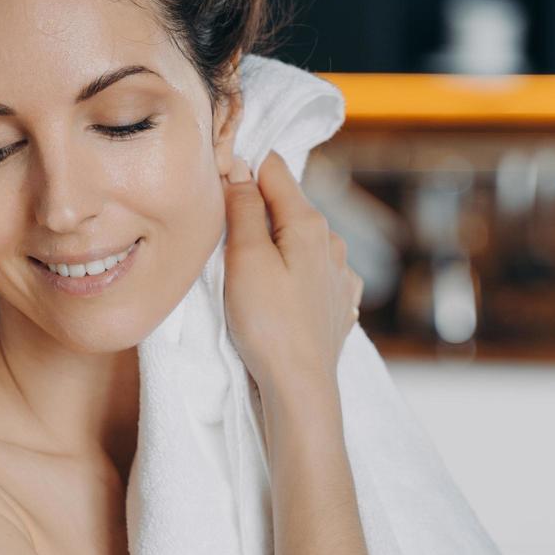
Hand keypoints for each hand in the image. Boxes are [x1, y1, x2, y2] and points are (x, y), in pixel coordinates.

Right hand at [220, 151, 362, 410]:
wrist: (300, 387)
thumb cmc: (268, 324)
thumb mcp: (245, 259)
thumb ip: (242, 208)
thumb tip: (240, 167)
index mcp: (309, 224)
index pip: (273, 168)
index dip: (241, 169)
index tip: (215, 185)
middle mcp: (332, 242)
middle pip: (286, 204)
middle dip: (255, 207)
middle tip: (221, 230)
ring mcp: (339, 274)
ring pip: (299, 238)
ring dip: (274, 241)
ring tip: (246, 267)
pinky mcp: (338, 303)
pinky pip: (310, 270)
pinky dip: (290, 270)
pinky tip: (277, 291)